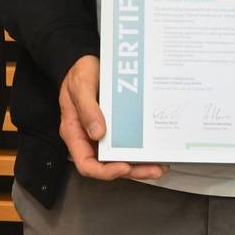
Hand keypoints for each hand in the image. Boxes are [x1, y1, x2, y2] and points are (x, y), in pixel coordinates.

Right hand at [58, 56, 163, 181]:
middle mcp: (89, 139)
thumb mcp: (80, 86)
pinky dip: (141, 152)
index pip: (86, 163)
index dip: (105, 171)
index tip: (123, 167)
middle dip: (132, 171)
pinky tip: (156, 151)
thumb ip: (87, 108)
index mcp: (74, 133)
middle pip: (108, 166)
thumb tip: (98, 133)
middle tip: (153, 170)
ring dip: (141, 165)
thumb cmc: (79, 73)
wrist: (89, 62)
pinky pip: (128, 145)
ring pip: (121, 159)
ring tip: (160, 165)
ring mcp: (103, 135)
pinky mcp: (116, 129)